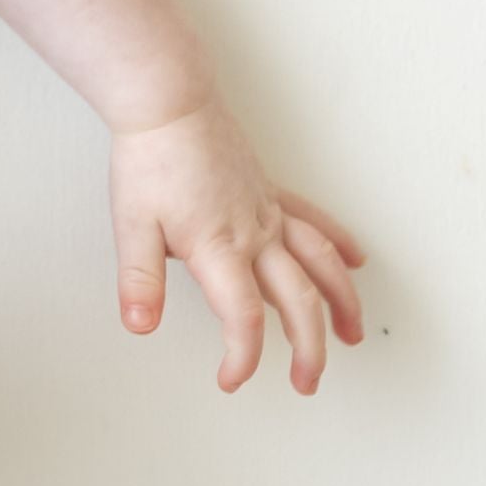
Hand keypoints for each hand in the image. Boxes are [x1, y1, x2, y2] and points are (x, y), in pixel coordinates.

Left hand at [108, 100, 367, 393]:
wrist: (169, 102)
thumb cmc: (149, 159)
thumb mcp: (130, 225)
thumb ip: (140, 280)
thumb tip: (140, 324)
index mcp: (219, 248)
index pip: (243, 318)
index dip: (243, 357)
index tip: (232, 380)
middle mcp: (254, 234)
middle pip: (298, 301)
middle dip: (309, 349)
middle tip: (307, 383)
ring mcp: (268, 212)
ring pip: (321, 264)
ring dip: (342, 303)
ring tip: (353, 336)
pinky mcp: (269, 191)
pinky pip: (315, 222)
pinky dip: (340, 245)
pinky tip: (355, 261)